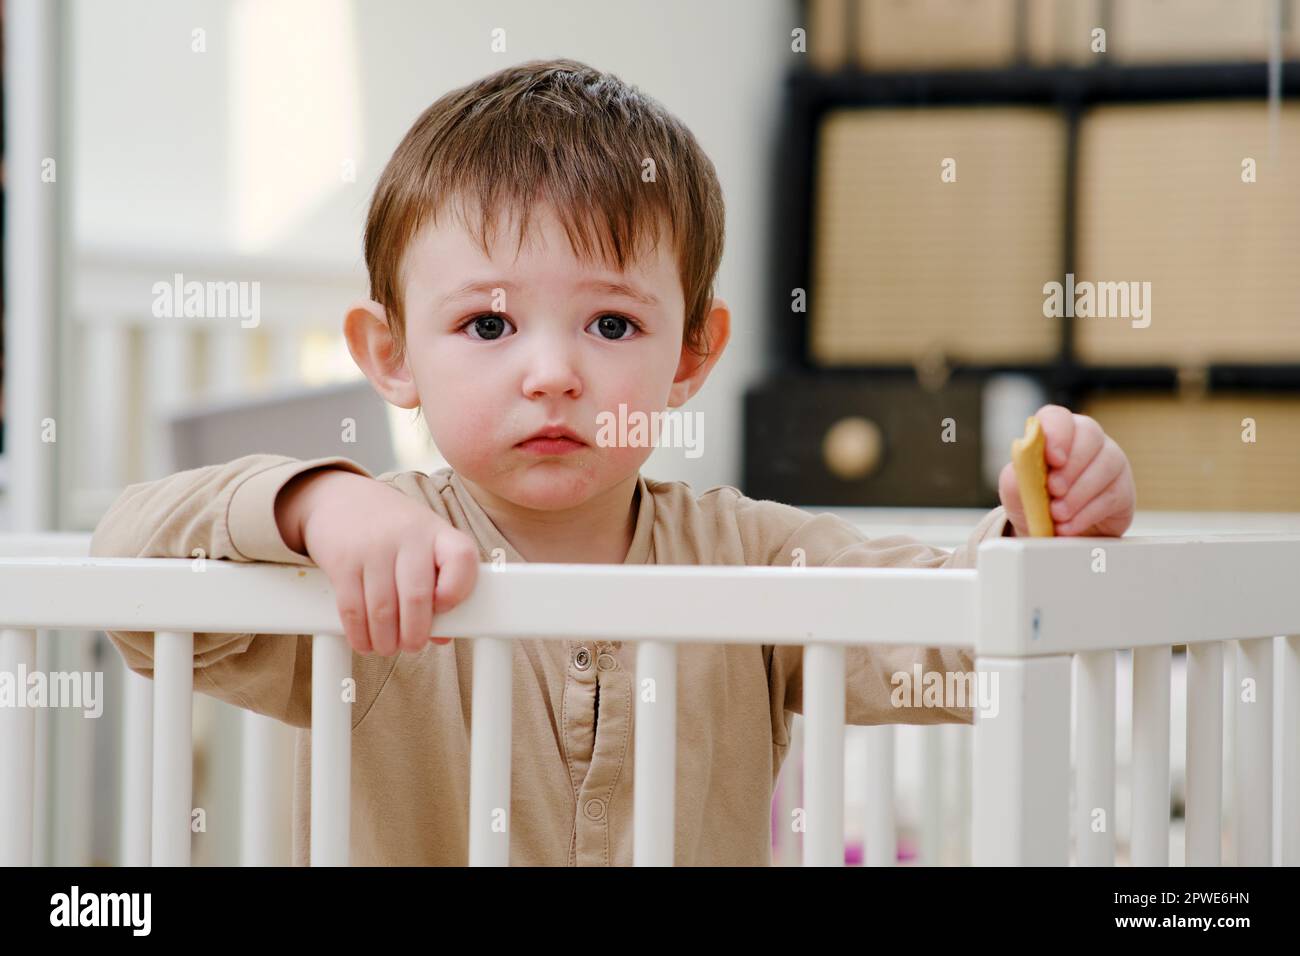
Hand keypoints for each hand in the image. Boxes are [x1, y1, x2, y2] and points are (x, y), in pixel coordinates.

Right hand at [276, 470, 478, 654]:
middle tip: (412, 644)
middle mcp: (407, 535)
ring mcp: (373, 547)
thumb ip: (439, 584)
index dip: (458, 591)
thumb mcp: (423, 544)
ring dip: (386, 640)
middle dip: (415, 633)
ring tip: (388, 646)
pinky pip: (352, 608)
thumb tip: (442, 636)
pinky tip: (365, 640)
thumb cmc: (393, 528)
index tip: (445, 610)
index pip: (462, 558)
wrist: (340, 498)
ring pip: (383, 609)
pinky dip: (360, 634)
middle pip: (417, 596)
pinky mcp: (342, 560)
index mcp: (437, 532)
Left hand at [998, 405, 1135, 537]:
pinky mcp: (1122, 490)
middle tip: (1054, 490)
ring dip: (1078, 493)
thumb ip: (1016, 477)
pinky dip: (1087, 514)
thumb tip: (1021, 463)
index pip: (1058, 417)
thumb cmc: (1034, 506)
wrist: (1050, 538)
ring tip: (1057, 515)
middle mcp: (1087, 441)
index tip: (1052, 458)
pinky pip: (1112, 495)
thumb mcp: (1017, 493)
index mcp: (1056, 434)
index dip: (1057, 433)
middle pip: (1089, 434)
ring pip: (1106, 464)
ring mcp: (1110, 462)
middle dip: (1071, 465)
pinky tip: (1069, 526)